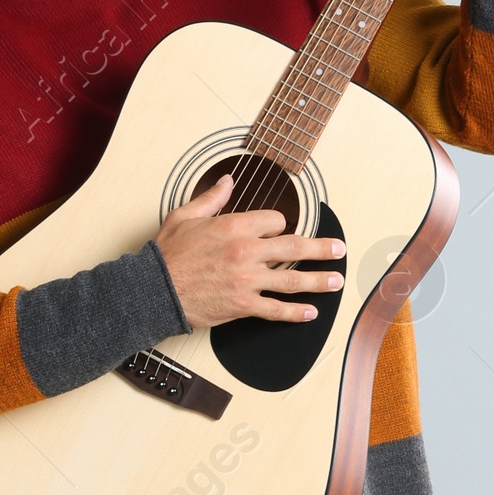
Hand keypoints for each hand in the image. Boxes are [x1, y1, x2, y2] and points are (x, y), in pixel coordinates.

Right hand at [154, 173, 344, 327]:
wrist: (154, 290)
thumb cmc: (167, 255)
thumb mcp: (185, 216)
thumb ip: (211, 199)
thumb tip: (227, 181)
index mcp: (235, 226)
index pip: (275, 221)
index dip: (280, 225)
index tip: (281, 231)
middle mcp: (247, 252)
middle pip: (294, 246)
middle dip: (321, 248)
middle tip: (338, 250)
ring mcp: (248, 280)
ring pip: (292, 279)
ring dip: (319, 280)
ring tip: (336, 281)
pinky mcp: (243, 305)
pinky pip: (275, 309)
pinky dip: (295, 312)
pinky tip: (310, 312)